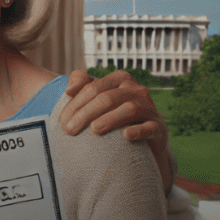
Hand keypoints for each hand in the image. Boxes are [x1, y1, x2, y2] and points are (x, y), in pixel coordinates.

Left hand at [61, 70, 170, 192]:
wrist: (142, 140)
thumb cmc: (113, 115)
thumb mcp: (98, 98)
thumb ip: (82, 85)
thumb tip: (69, 89)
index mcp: (120, 79)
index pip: (94, 88)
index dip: (75, 104)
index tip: (61, 121)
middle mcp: (137, 90)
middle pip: (107, 98)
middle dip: (85, 114)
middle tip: (69, 130)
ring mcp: (149, 108)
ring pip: (129, 109)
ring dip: (109, 119)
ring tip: (94, 130)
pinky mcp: (158, 128)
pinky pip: (150, 127)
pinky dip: (138, 131)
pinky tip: (125, 135)